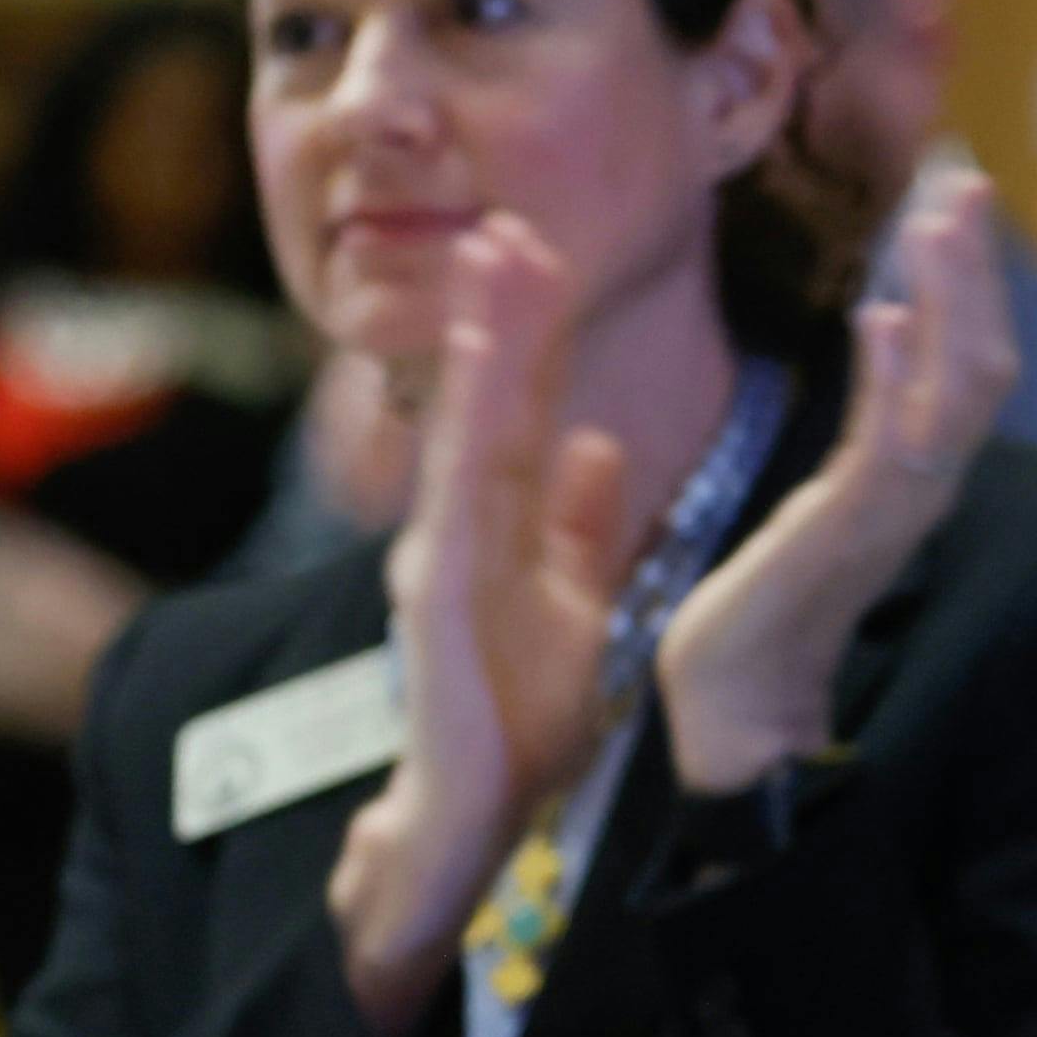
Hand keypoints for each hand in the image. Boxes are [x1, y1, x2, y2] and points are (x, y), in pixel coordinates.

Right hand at [330, 219, 624, 1036]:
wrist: (469, 817)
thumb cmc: (516, 720)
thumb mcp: (573, 605)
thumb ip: (580, 526)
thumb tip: (602, 444)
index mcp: (502, 526)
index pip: (520, 410)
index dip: (531, 332)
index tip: (541, 246)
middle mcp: (463, 529)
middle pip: (487, 403)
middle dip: (499, 313)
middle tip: (509, 220)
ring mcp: (441, 561)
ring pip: (464, 435)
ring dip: (480, 350)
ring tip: (492, 267)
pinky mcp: (434, 605)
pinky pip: (457, 506)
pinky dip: (468, 443)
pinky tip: (479, 385)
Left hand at [657, 161, 1022, 793]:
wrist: (731, 714)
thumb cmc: (764, 613)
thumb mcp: (820, 502)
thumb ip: (866, 430)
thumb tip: (887, 331)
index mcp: (912, 479)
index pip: (969, 366)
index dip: (971, 284)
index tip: (957, 203)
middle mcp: (919, 492)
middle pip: (981, 367)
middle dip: (975, 273)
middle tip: (966, 182)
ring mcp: (889, 517)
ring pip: (953, 397)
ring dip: (949, 304)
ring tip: (939, 221)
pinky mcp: (842, 541)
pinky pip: (886, 452)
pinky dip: (893, 383)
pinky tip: (885, 319)